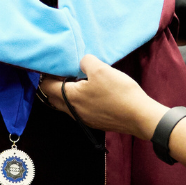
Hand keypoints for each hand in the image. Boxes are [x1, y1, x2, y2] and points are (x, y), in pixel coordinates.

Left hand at [39, 55, 159, 139]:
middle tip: (62, 74)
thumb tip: (82, 63)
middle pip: (53, 99)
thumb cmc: (119, 92)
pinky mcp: (95, 123)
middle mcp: (73, 111)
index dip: (46, 75)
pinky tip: (90, 94)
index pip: (47, 87)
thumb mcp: (101, 69)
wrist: (139, 116)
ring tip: (76, 82)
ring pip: (66, 106)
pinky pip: (79, 111)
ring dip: (66, 95)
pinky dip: (78, 102)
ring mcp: (84, 119)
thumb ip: (86, 62)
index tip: (52, 67)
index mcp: (71, 97)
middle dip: (53, 86)